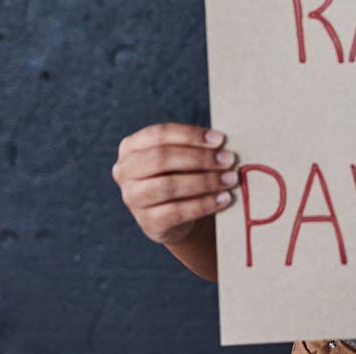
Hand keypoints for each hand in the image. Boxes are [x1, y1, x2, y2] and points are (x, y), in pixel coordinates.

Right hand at [111, 122, 239, 244]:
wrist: (175, 214)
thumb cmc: (181, 173)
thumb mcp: (182, 156)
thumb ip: (196, 146)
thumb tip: (223, 145)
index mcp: (131, 146)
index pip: (159, 134)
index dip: (191, 136)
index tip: (220, 139)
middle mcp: (125, 171)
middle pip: (162, 158)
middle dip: (199, 158)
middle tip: (229, 159)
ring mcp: (132, 198)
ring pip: (168, 186)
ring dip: (205, 181)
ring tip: (230, 179)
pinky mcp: (147, 222)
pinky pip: (177, 212)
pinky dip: (204, 204)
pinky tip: (224, 199)